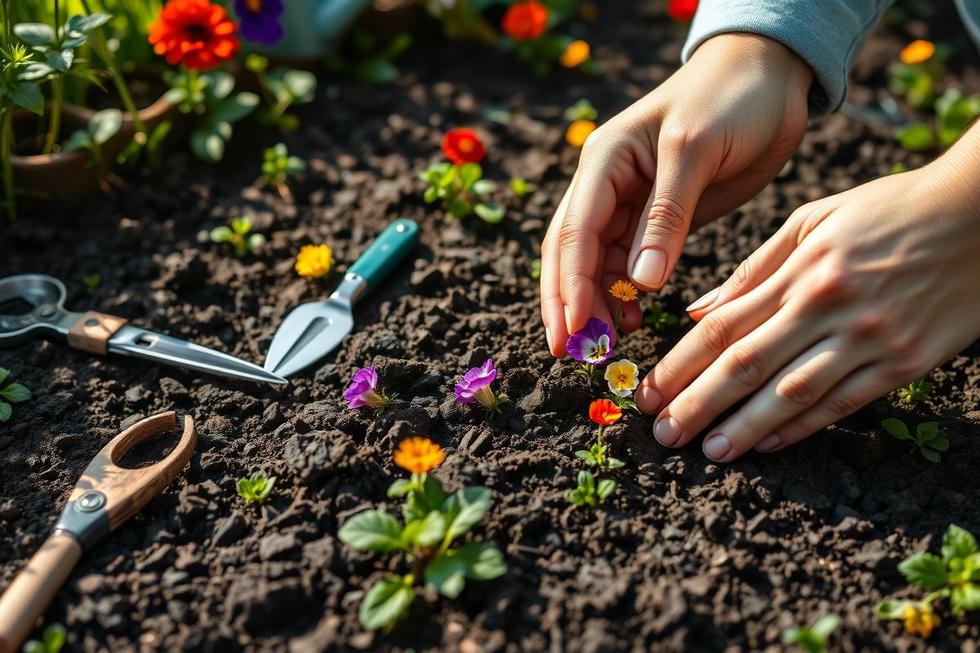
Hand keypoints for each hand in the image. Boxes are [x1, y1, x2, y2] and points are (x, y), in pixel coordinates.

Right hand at [540, 33, 812, 354]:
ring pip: (599, 264)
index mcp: (604, 161)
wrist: (771, 75)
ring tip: (607, 345)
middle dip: (569, 304)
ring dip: (598, 304)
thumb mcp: (696, 150)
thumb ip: (667, 216)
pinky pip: (631, 264)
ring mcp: (631, 203)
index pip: (575, 232)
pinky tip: (635, 318)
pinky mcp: (660, 219)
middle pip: (573, 254)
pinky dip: (627, 294)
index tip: (572, 331)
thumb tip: (640, 282)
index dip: (569, 285)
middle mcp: (607, 185)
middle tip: (570, 354)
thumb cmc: (731, 96)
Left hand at [635, 124, 979, 461]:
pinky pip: (845, 403)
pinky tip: (770, 444)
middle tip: (663, 434)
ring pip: (793, 393)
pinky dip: (803, 427)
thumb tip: (699, 311)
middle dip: (698, 404)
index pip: (724, 327)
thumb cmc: (889, 210)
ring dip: (746, 428)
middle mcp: (829, 305)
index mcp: (801, 268)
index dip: (680, 365)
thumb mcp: (814, 219)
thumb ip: (754, 268)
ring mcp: (870, 337)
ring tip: (710, 452)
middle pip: (748, 365)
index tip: (648, 393)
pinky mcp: (907, 362)